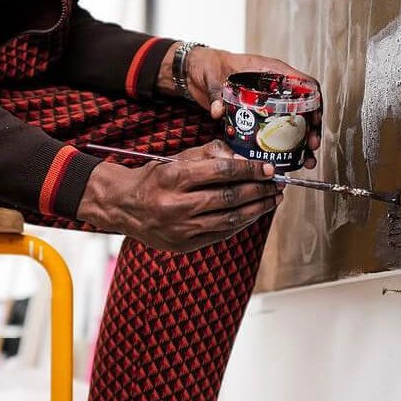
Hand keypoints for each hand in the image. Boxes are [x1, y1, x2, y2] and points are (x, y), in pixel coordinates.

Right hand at [77, 140, 282, 252]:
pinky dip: (241, 223)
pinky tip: (253, 213)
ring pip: (230, 219)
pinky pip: (221, 234)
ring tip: (271, 199)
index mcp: (173, 178)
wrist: (124, 207)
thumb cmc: (153, 179)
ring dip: (257, 209)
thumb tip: (241, 157)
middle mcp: (176, 205)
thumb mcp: (175, 159)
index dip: (250, 170)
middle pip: (229, 197)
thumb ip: (208, 155)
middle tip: (276, 184)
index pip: (222, 172)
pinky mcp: (184, 245)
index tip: (268, 168)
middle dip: (259, 190)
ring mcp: (180, 229)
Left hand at [158, 44, 322, 171]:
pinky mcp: (257, 116)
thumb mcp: (215, 77)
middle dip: (311, 128)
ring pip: (293, 122)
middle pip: (304, 108)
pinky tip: (284, 159)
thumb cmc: (210, 65)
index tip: (315, 120)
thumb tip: (218, 111)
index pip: (304, 84)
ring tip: (305, 159)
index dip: (314, 102)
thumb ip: (218, 94)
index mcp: (271, 72)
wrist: (195, 72)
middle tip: (312, 146)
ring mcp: (267, 103)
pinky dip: (281, 145)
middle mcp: (274, 88)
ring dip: (301, 141)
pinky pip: (275, 131)